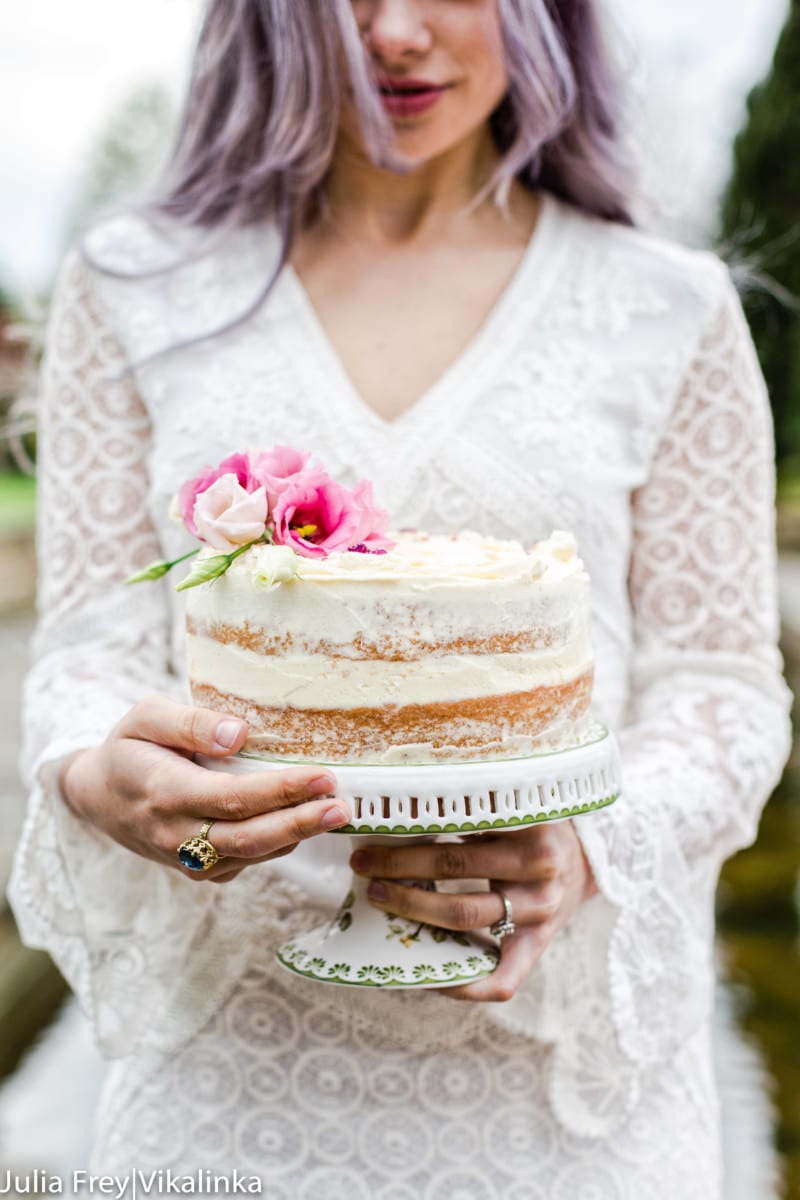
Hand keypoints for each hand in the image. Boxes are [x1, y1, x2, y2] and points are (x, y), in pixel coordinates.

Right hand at [59, 694, 345, 882]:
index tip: (321, 776)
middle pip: (248, 838)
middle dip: (300, 823)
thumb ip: (190, 722)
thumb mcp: (146, 717)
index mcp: (163, 792)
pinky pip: (247, 861)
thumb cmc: (129, 747)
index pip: (230, 797)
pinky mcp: (200, 871)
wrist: (98, 797)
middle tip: (342, 806)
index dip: (279, 790)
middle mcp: (175, 834)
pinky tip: (308, 821)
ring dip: (298, 835)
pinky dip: (281, 844)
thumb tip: (238, 733)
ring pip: (252, 855)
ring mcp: (187, 859)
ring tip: (339, 812)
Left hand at [350, 822, 596, 1000]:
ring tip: (380, 900)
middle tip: (363, 865)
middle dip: (399, 867)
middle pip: (455, 870)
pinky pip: (502, 981)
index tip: (374, 830)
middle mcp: (538, 872)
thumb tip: (404, 801)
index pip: (463, 828)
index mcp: (530, 831)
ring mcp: (540, 913)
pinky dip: (464, 985)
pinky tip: (429, 976)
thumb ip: (475, 808)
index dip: (414, 831)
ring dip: (414, 910)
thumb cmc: (535, 830)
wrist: (586, 862)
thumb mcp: (515, 808)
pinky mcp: (538, 946)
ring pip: (465, 917)